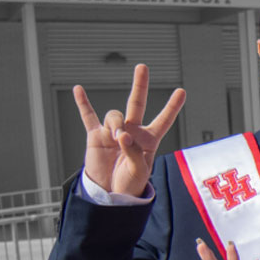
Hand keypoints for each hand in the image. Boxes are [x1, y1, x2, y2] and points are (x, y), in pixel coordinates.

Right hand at [74, 65, 186, 197]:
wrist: (109, 193)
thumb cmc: (129, 183)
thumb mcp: (139, 172)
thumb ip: (134, 153)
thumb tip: (122, 135)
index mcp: (148, 140)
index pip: (163, 120)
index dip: (172, 107)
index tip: (181, 92)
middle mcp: (132, 131)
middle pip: (136, 103)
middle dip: (140, 85)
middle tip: (142, 67)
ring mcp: (113, 131)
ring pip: (114, 115)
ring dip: (115, 124)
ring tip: (116, 138)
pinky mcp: (95, 136)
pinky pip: (88, 117)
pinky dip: (83, 104)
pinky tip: (78, 90)